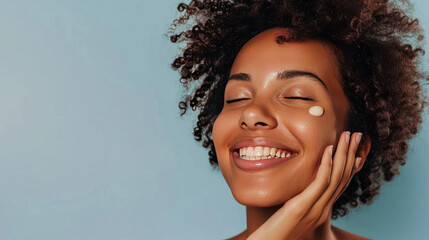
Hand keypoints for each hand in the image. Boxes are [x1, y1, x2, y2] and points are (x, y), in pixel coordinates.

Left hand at [247, 131, 362, 239]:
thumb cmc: (275, 231)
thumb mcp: (290, 213)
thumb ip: (297, 202)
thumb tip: (296, 190)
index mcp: (319, 210)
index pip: (340, 185)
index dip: (349, 167)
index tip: (355, 151)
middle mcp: (321, 210)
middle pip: (342, 178)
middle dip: (350, 154)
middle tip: (356, 135)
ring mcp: (314, 209)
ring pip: (335, 178)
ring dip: (342, 154)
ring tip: (346, 135)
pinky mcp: (302, 208)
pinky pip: (319, 184)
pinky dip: (326, 165)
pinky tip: (328, 150)